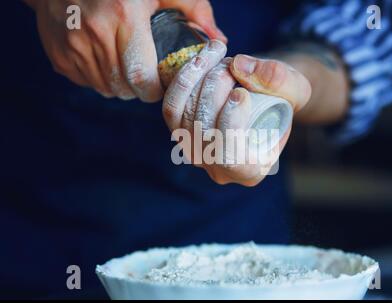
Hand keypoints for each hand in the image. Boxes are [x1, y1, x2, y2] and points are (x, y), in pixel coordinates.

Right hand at [27, 0, 225, 101]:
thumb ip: (194, 9)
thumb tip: (218, 40)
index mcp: (124, 15)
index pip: (142, 77)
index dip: (154, 89)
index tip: (160, 83)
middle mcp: (94, 33)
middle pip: (124, 87)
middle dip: (139, 89)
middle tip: (146, 75)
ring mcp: (72, 45)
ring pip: (105, 88)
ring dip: (120, 85)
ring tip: (126, 66)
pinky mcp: (58, 54)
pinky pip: (86, 82)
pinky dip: (99, 79)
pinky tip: (105, 60)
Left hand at [163, 48, 311, 186]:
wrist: (264, 95)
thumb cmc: (284, 99)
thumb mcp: (295, 87)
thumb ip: (278, 79)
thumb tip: (239, 66)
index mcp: (249, 171)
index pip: (229, 158)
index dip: (230, 125)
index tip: (242, 93)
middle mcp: (217, 168)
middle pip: (203, 132)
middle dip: (214, 90)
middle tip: (231, 65)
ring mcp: (195, 151)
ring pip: (184, 118)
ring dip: (199, 79)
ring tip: (219, 56)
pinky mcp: (179, 131)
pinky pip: (172, 107)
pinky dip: (184, 79)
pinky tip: (201, 59)